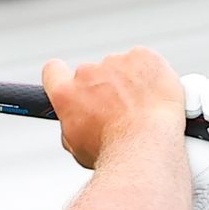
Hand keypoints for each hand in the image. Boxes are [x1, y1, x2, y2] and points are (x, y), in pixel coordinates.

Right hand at [41, 48, 185, 169]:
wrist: (146, 146)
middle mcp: (87, 73)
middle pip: (92, 73)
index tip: (74, 86)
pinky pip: (144, 61)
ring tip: (142, 110)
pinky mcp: (142, 56)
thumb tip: (76, 121)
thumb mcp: (79, 149)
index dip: (62, 77)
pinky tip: (155, 96)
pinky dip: (150, 75)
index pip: (53, 71)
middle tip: (120, 112)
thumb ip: (73, 125)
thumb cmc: (114, 153)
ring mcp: (115, 62)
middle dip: (103, 88)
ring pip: (120, 68)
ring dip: (128, 83)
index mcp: (66, 95)